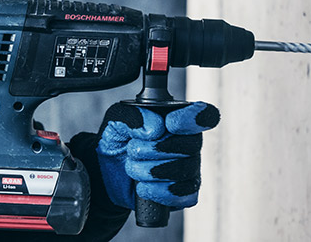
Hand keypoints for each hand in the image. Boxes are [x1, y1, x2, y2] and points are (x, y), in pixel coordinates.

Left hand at [95, 101, 219, 209]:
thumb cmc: (118, 140)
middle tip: (133, 149)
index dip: (192, 118)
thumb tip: (155, 127)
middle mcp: (188, 143)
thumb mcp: (116, 119)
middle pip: (192, 144)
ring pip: (186, 171)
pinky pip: (185, 195)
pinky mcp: (184, 193)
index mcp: (178, 119)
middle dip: (157, 149)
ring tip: (133, 168)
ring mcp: (189, 169)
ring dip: (153, 171)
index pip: (204, 115)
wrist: (106, 172)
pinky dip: (161, 192)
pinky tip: (144, 187)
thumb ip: (133, 115)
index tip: (169, 123)